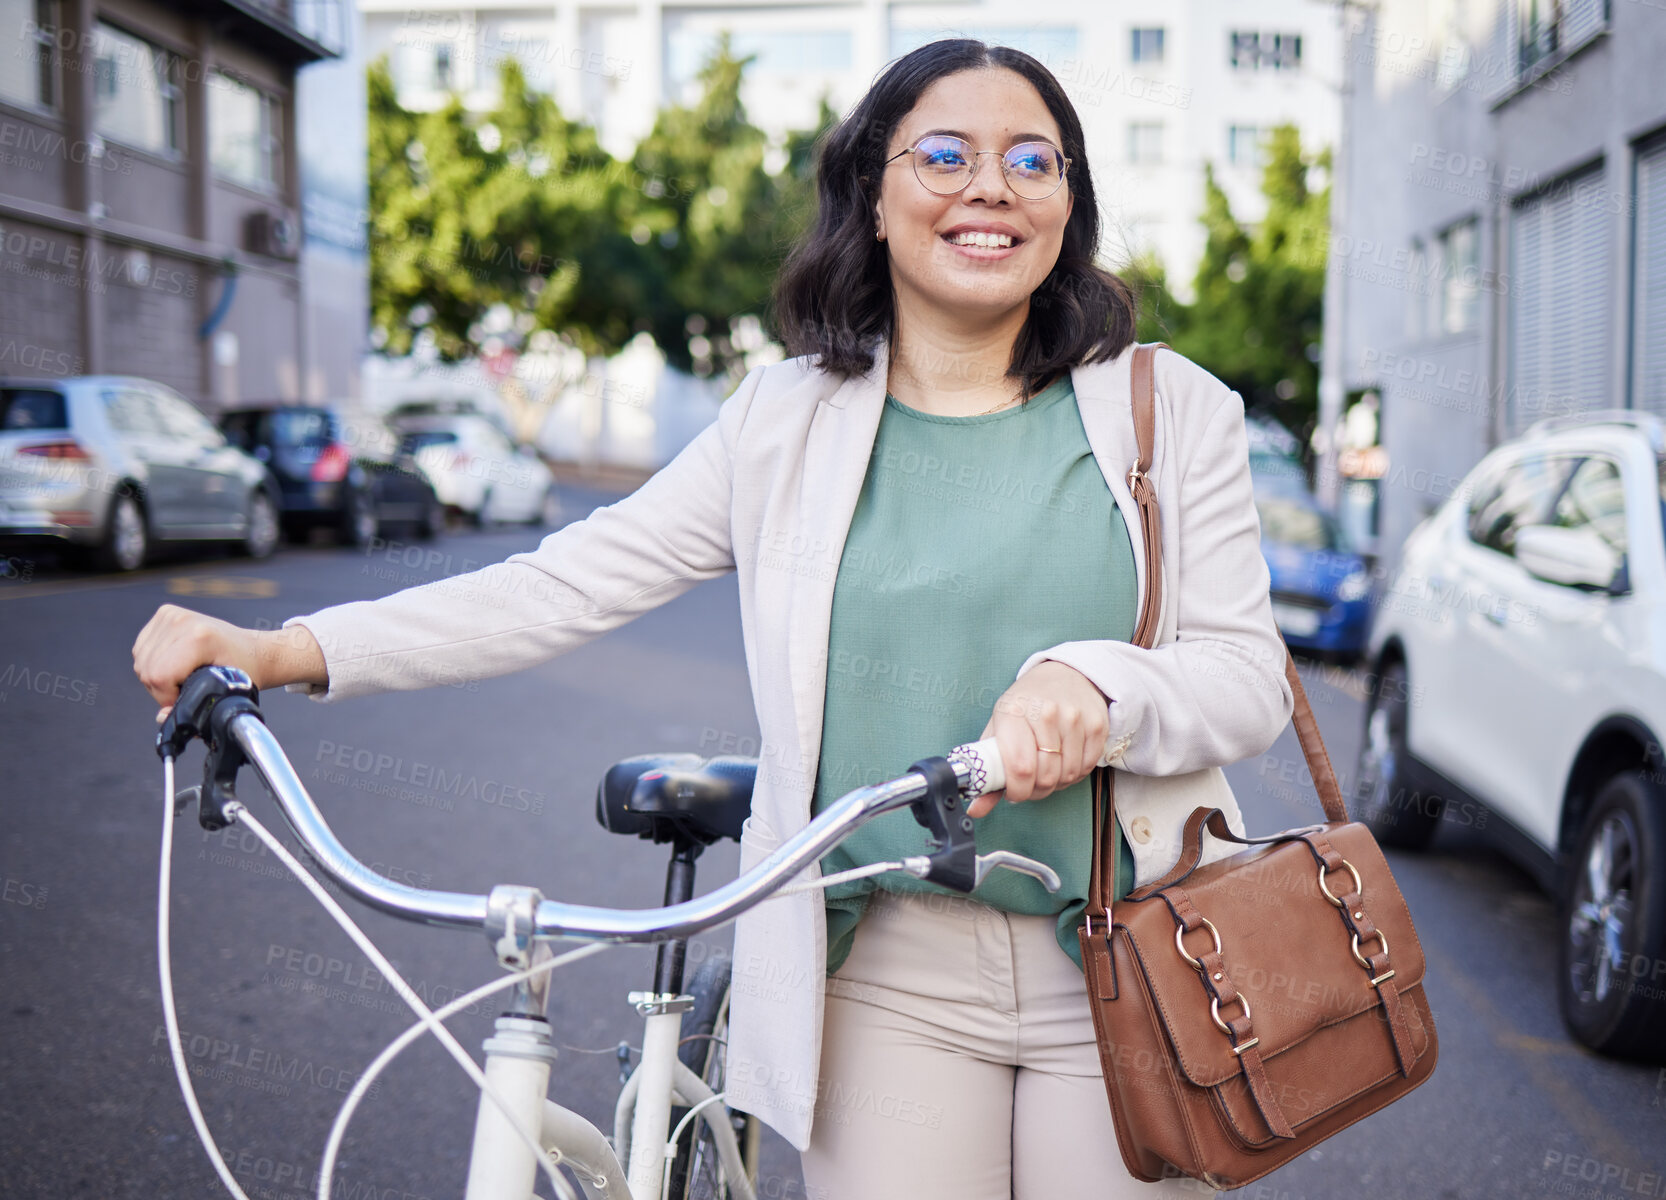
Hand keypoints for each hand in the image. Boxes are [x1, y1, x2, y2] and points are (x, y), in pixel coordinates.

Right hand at [132, 604, 324, 718]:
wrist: (253, 649)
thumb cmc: (244, 671)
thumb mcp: (223, 694)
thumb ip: (191, 709)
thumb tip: (162, 718)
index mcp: (198, 637)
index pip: (159, 676)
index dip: (168, 696)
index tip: (187, 697)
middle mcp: (181, 622)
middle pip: (147, 670)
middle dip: (163, 689)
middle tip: (187, 688)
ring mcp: (171, 615)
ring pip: (141, 661)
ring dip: (157, 676)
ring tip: (183, 675)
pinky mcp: (165, 614)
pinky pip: (142, 649)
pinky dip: (154, 662)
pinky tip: (175, 663)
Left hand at [969, 661, 1109, 818]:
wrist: (1064, 674)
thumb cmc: (1026, 705)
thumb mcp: (1000, 728)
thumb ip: (988, 771)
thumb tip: (976, 809)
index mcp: (1014, 712)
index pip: (1019, 768)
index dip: (1017, 790)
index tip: (1014, 792)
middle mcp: (1046, 712)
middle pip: (1046, 776)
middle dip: (1036, 790)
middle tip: (1030, 784)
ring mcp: (1075, 717)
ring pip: (1068, 775)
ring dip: (1057, 783)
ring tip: (1048, 770)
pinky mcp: (1097, 724)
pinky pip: (1087, 767)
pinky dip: (1075, 773)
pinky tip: (1065, 761)